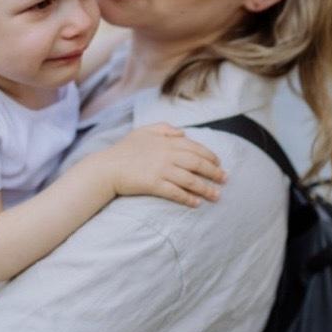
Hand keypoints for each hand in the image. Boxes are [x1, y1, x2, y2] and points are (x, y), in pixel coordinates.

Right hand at [95, 124, 226, 207]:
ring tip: (217, 196)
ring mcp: (161, 170)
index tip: (219, 163)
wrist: (106, 167)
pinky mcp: (154, 184)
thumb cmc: (124, 150)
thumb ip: (164, 128)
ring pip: (190, 180)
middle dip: (214, 172)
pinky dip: (188, 198)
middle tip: (225, 180)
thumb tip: (183, 132)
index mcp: (166, 141)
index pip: (195, 147)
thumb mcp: (143, 131)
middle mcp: (167, 155)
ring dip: (206, 188)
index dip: (210, 156)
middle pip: (197, 163)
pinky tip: (197, 203)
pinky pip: (176, 192)